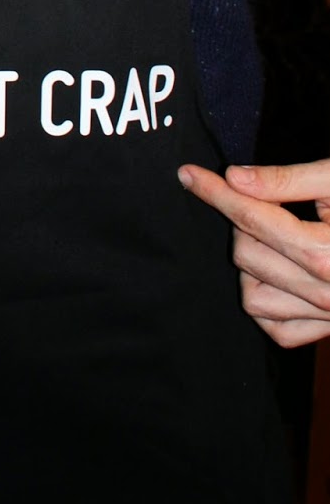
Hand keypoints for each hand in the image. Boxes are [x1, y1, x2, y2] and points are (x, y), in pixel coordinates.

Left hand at [178, 159, 329, 346]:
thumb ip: (287, 180)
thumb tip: (236, 178)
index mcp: (325, 251)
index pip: (250, 217)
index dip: (214, 192)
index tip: (188, 174)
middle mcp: (327, 291)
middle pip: (245, 255)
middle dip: (240, 221)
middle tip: (258, 197)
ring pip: (252, 298)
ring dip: (250, 263)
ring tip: (271, 234)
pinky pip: (278, 330)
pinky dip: (267, 304)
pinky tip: (278, 272)